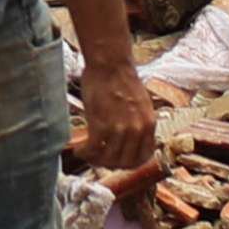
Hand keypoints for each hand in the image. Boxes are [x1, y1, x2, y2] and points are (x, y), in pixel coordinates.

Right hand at [75, 55, 158, 180]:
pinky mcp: (102, 125)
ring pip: (108, 159)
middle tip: (99, 159)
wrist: (110, 64)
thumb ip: (138, 123)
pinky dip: (84, 153)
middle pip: (125, 162)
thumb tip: (130, 140)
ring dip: (95, 160)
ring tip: (87, 153)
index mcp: (149, 124)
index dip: (129, 164)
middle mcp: (137, 129)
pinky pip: (93, 150)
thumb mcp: (140, 105)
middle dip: (110, 164)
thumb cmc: (121, 79)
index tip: (118, 161)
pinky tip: (80, 150)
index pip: (143, 157)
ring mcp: (120, 129)